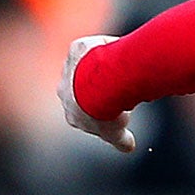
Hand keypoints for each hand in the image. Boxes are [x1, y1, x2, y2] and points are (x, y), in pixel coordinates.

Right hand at [59, 35, 135, 153]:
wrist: (98, 85)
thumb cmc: (104, 110)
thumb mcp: (115, 131)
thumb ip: (121, 140)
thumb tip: (130, 148)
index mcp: (71, 111)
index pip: (84, 110)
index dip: (100, 110)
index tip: (116, 107)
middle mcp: (64, 89)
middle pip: (83, 86)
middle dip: (99, 87)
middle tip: (122, 87)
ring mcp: (68, 67)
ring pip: (86, 65)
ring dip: (101, 66)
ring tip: (123, 69)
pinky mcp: (76, 48)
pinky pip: (91, 46)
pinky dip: (103, 47)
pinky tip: (118, 50)